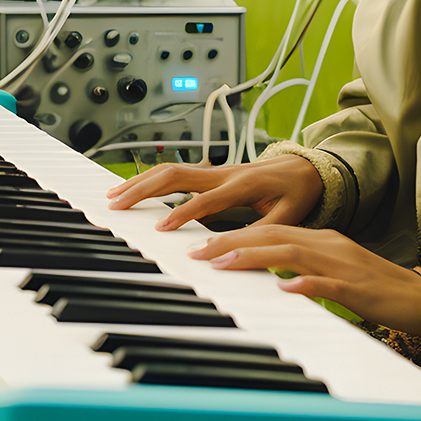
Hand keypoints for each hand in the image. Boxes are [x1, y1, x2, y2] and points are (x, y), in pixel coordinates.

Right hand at [105, 155, 322, 230]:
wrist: (306, 167)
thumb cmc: (297, 192)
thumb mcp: (289, 216)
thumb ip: (263, 233)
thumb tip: (238, 252)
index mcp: (243, 184)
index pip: (206, 199)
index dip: (183, 213)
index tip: (161, 228)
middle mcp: (224, 173)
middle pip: (176, 175)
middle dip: (144, 189)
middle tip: (117, 205)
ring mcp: (215, 170)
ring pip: (171, 170)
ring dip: (141, 181)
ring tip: (115, 195)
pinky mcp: (211, 173)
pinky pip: (176, 172)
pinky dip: (152, 179)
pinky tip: (135, 189)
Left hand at [189, 225, 420, 334]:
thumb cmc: (376, 289)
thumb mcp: (333, 273)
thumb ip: (304, 268)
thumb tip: (271, 275)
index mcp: (322, 239)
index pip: (270, 230)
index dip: (235, 235)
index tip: (203, 245)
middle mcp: (328, 245)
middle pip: (273, 235)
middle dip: (231, 241)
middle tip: (197, 252)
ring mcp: (342, 265)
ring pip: (292, 254)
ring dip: (254, 257)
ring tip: (223, 264)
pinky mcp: (357, 289)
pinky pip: (328, 284)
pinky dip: (304, 284)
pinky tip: (284, 288)